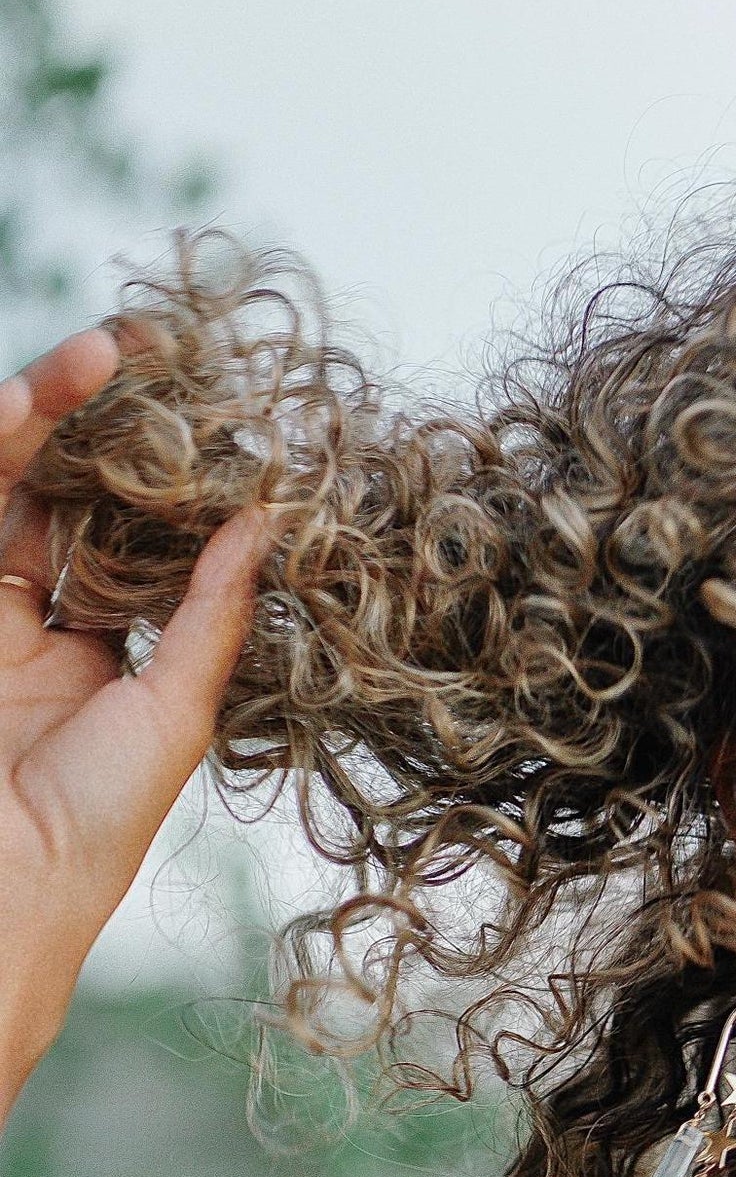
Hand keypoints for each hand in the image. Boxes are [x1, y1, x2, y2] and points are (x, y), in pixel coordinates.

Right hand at [0, 327, 279, 1106]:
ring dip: (37, 416)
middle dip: (91, 424)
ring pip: (2, 488)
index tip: (196, 412)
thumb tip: (267, 522)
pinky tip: (26, 403)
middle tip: (140, 352)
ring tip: (92, 358)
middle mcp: (24, 624)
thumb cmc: (91, 824)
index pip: (119, 541)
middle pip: (53, 496)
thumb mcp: (173, 707)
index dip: (151, 480)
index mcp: (90, 655)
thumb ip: (210, 613)